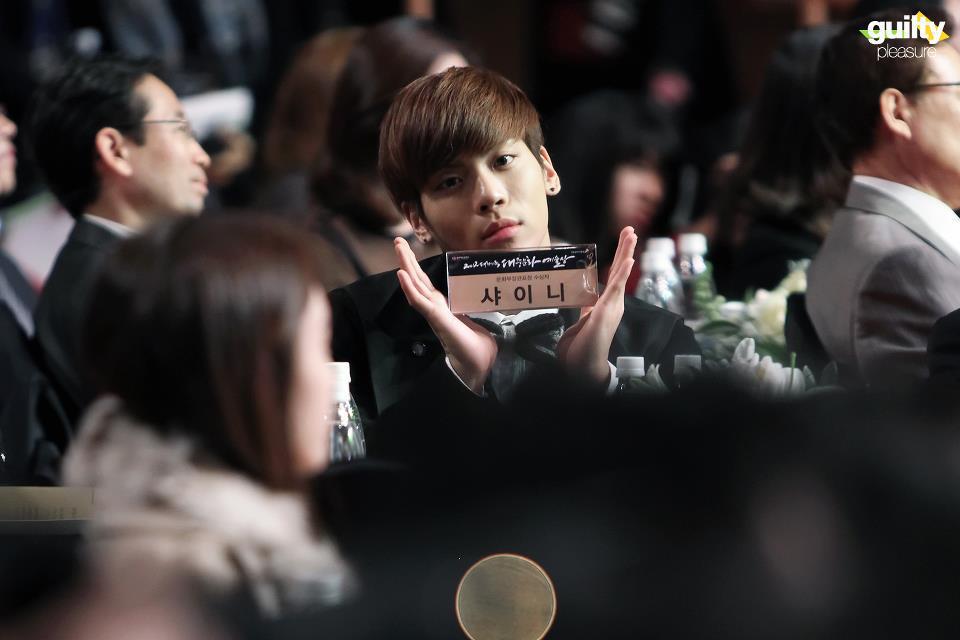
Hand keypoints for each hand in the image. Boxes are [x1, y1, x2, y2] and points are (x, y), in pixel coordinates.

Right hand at [394, 237, 497, 392]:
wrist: (479, 367)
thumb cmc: (478, 348)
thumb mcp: (476, 321)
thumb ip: (473, 309)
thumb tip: (483, 295)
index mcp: (443, 308)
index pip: (425, 284)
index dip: (415, 268)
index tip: (408, 251)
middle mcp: (435, 309)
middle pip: (417, 280)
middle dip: (407, 260)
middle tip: (397, 240)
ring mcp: (434, 314)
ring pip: (415, 286)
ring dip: (405, 266)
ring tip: (397, 248)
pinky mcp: (438, 320)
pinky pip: (420, 302)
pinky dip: (409, 288)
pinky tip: (401, 275)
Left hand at [558, 226, 637, 383]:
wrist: (583, 369)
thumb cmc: (582, 350)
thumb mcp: (583, 323)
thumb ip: (586, 309)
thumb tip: (585, 298)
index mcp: (606, 305)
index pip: (612, 276)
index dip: (618, 259)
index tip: (623, 243)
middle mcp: (612, 304)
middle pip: (619, 271)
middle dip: (625, 249)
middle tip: (631, 229)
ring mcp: (611, 307)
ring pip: (619, 275)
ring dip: (626, 253)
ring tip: (632, 235)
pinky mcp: (606, 312)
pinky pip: (615, 289)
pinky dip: (623, 273)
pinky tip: (629, 259)